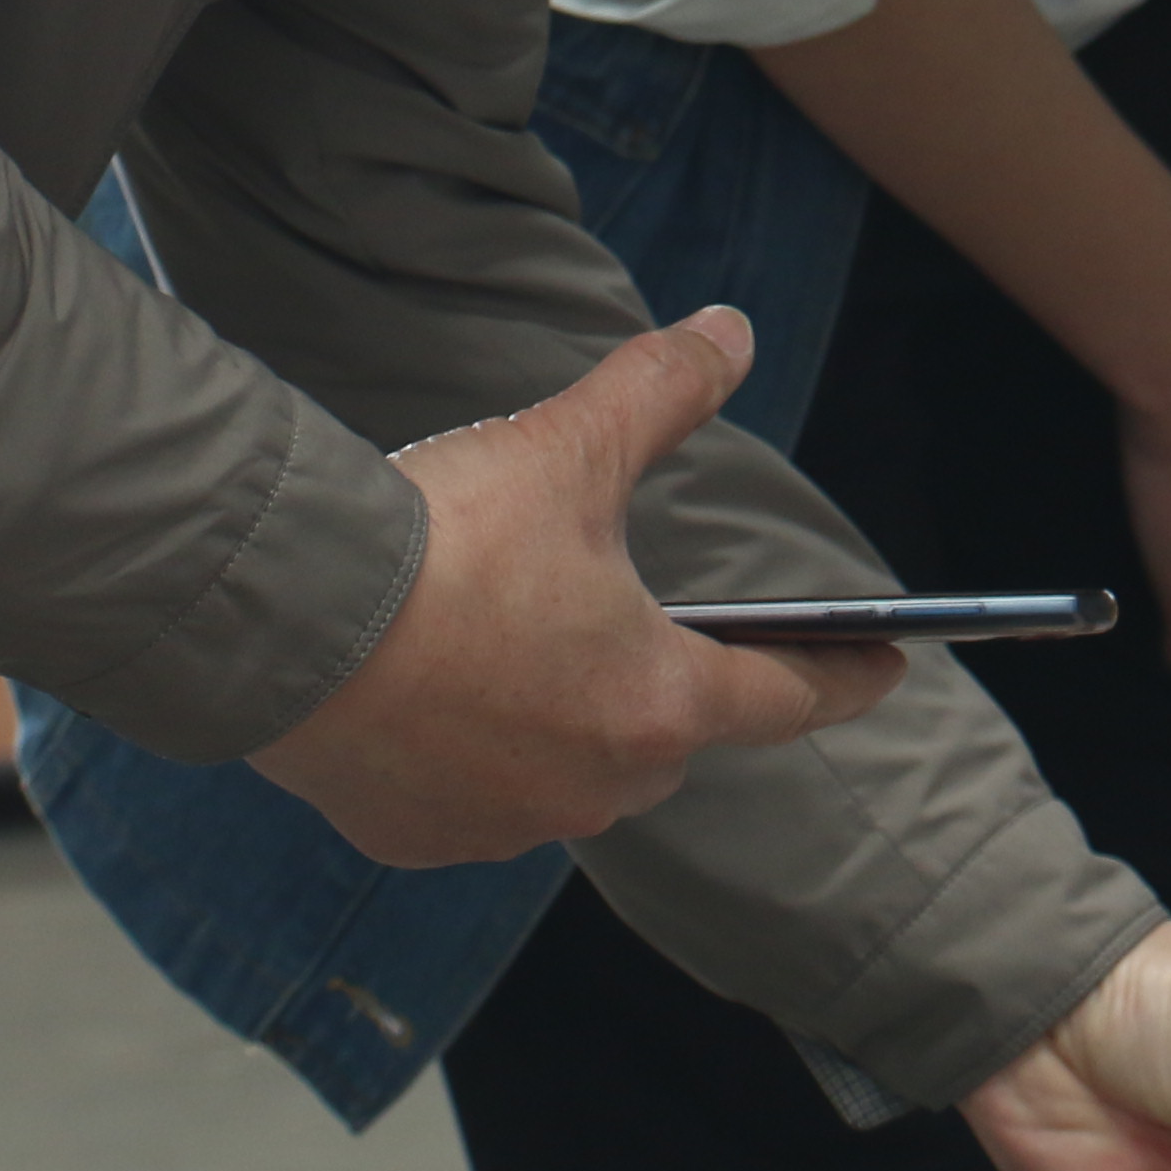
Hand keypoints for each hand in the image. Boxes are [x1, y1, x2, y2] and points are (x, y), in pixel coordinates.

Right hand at [250, 312, 900, 867]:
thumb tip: (730, 332)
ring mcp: (503, 823)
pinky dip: (467, 752)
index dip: (841, 676)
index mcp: (657, 702)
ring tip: (508, 644)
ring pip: (566, 771)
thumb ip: (662, 392)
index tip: (884, 668)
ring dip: (558, 718)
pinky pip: (471, 797)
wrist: (286, 620)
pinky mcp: (416, 837)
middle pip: (666, 733)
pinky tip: (429, 694)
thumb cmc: (442, 544)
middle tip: (631, 620)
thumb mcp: (569, 449)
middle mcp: (596, 786)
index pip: (784, 695)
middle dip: (661, 682)